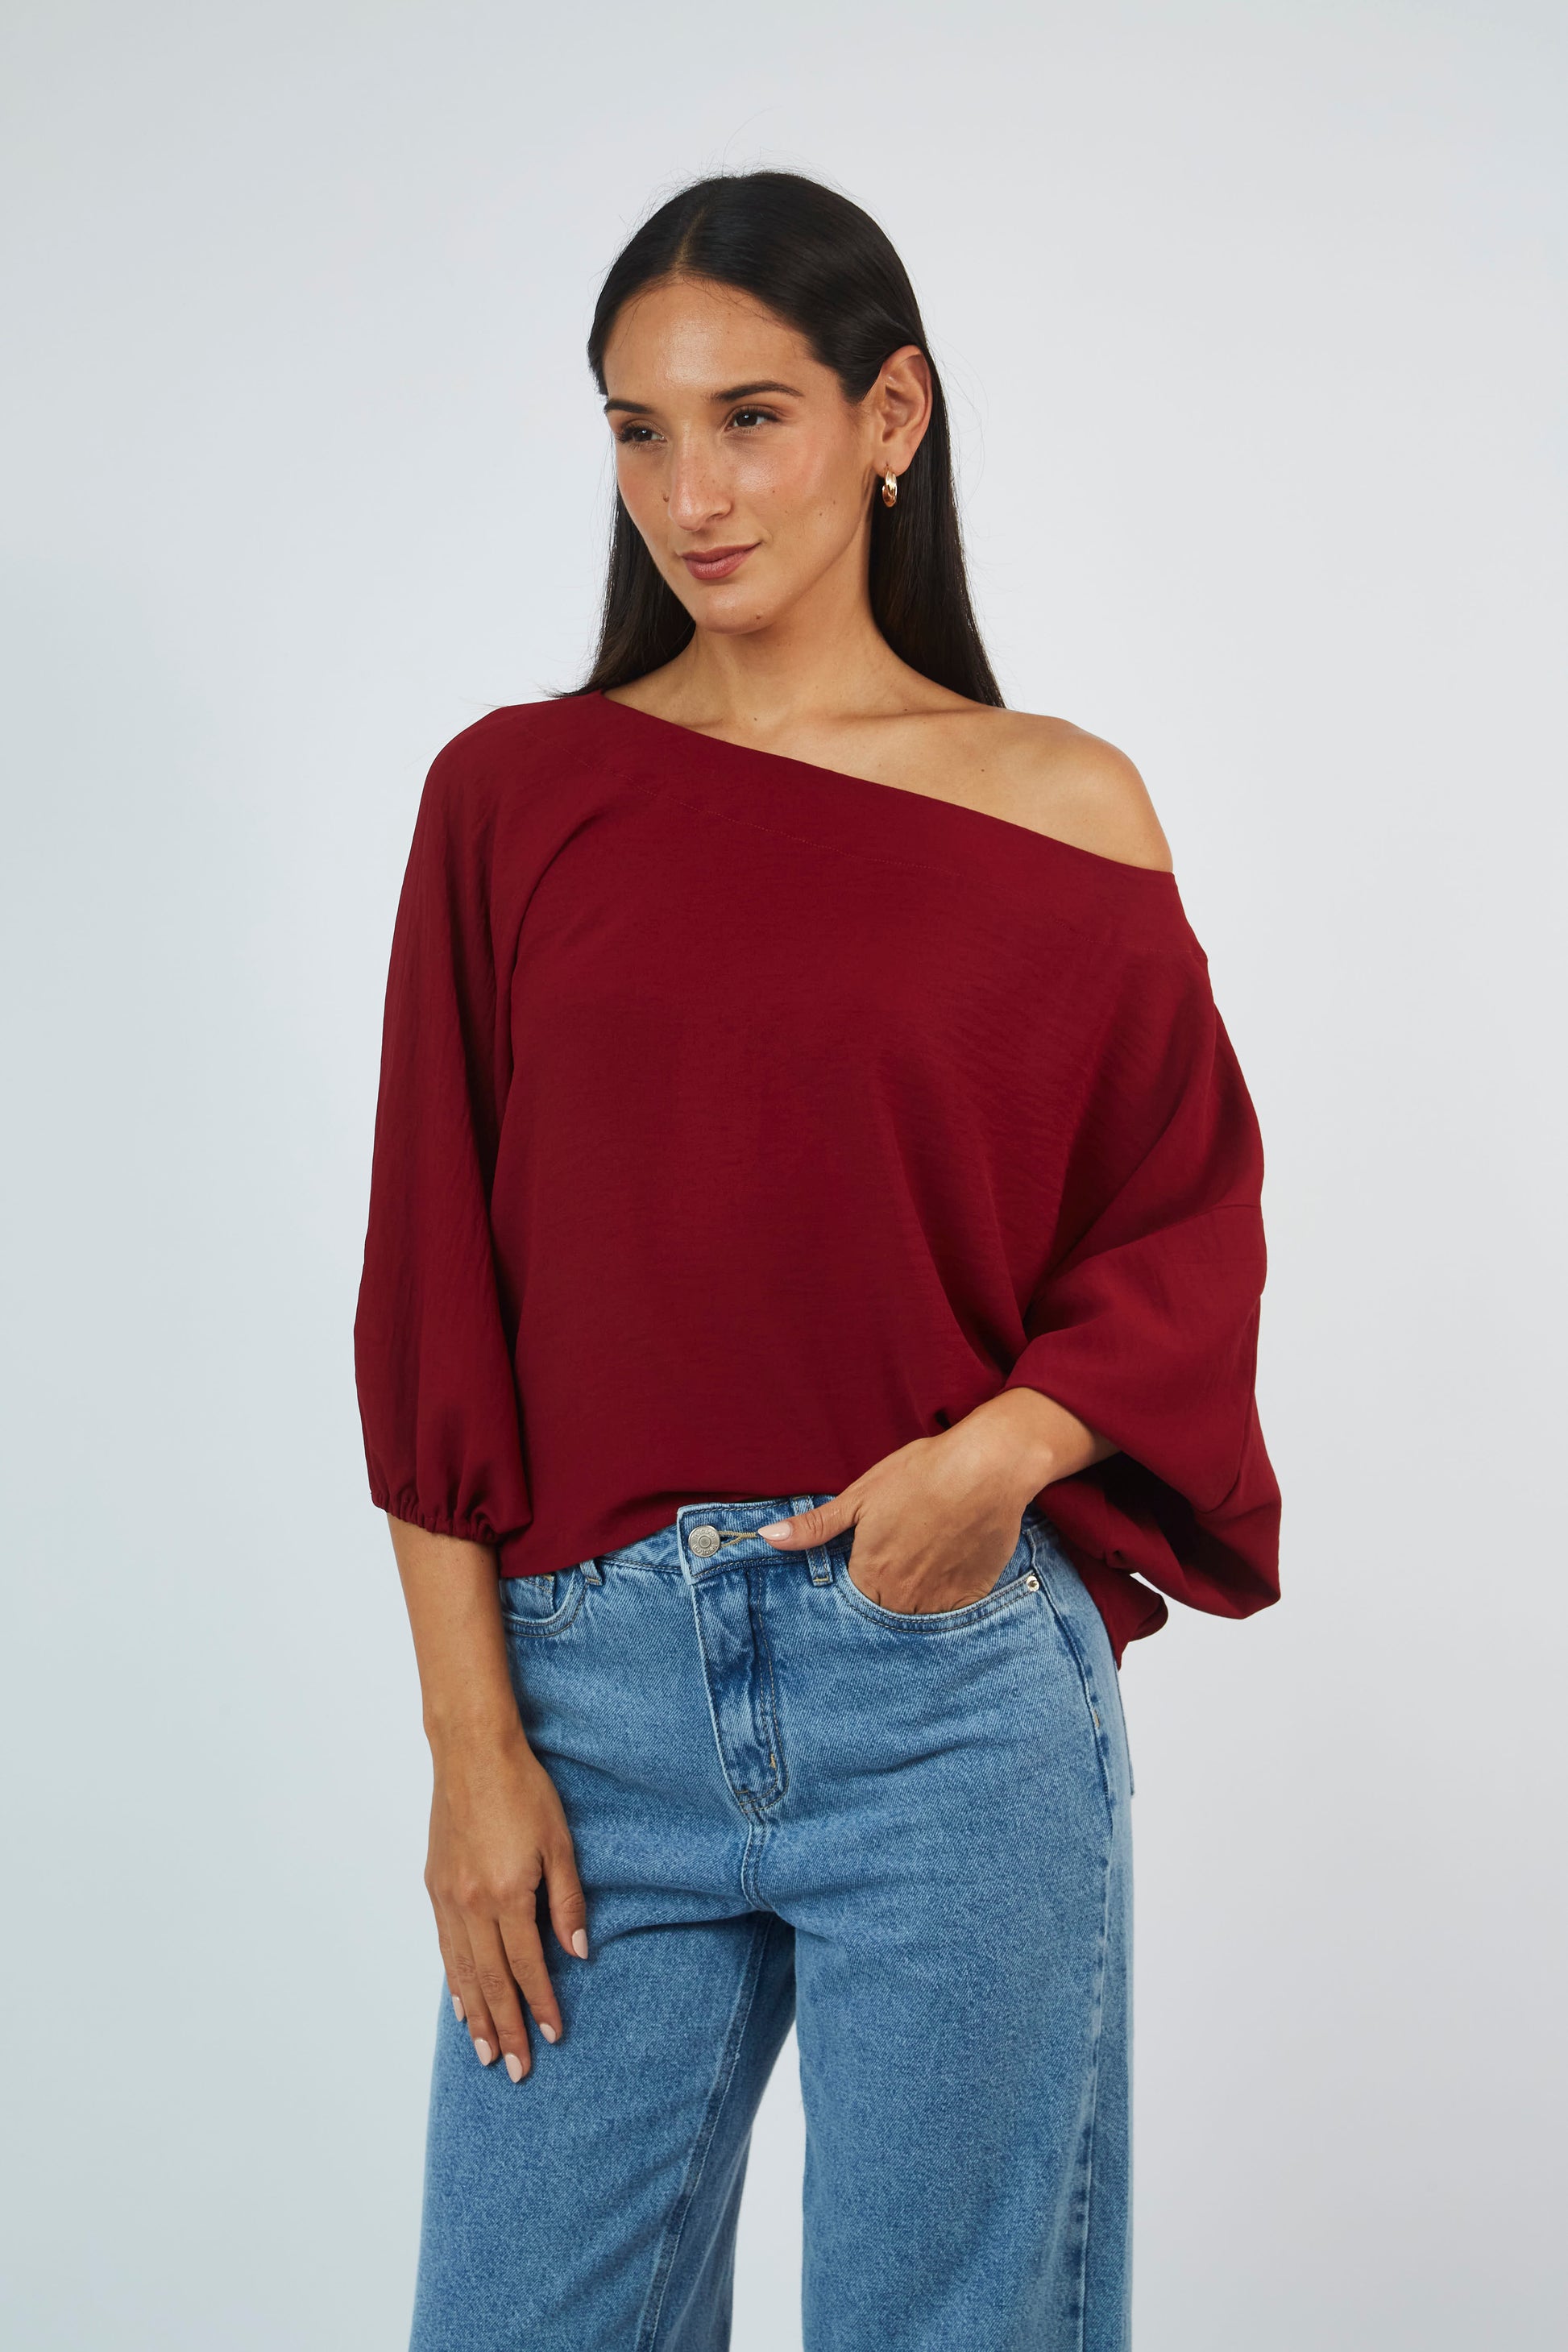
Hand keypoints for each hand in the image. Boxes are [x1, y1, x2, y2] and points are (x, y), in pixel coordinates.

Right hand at [424, 1721, 588, 2082]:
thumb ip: (568, 1901)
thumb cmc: (523, 1789)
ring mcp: (448, 1897)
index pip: (527, 1966)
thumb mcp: (560, 1842)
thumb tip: (578, 1953)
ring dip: (477, 2016)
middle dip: (507, 2028)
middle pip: (491, 1981)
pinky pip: (446, 1947)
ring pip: (463, 1972)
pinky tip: (463, 2004)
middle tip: (517, 2070)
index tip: (553, 2037)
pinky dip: (455, 1982)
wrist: (471, 1751)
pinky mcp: (435, 1886)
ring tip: (488, 2054)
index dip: (542, 2005)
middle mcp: (471, 1904)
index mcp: (506, 1894)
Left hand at [758, 1387, 1110, 1614]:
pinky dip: (946, 1603)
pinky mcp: (972, 1595)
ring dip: (913, 1603)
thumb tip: (767, 1538)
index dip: (856, 1584)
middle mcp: (901, 1596)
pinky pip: (952, 1616)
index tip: (866, 1568)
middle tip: (897, 1563)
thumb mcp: (861, 1495)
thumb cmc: (921, 1475)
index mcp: (869, 1573)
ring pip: (916, 1618)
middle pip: (883, 1613)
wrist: (986, 1468)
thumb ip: (815, 1526)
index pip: (850, 1604)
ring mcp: (940, 1600)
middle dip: (882, 1597)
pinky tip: (947, 1573)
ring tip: (921, 1569)